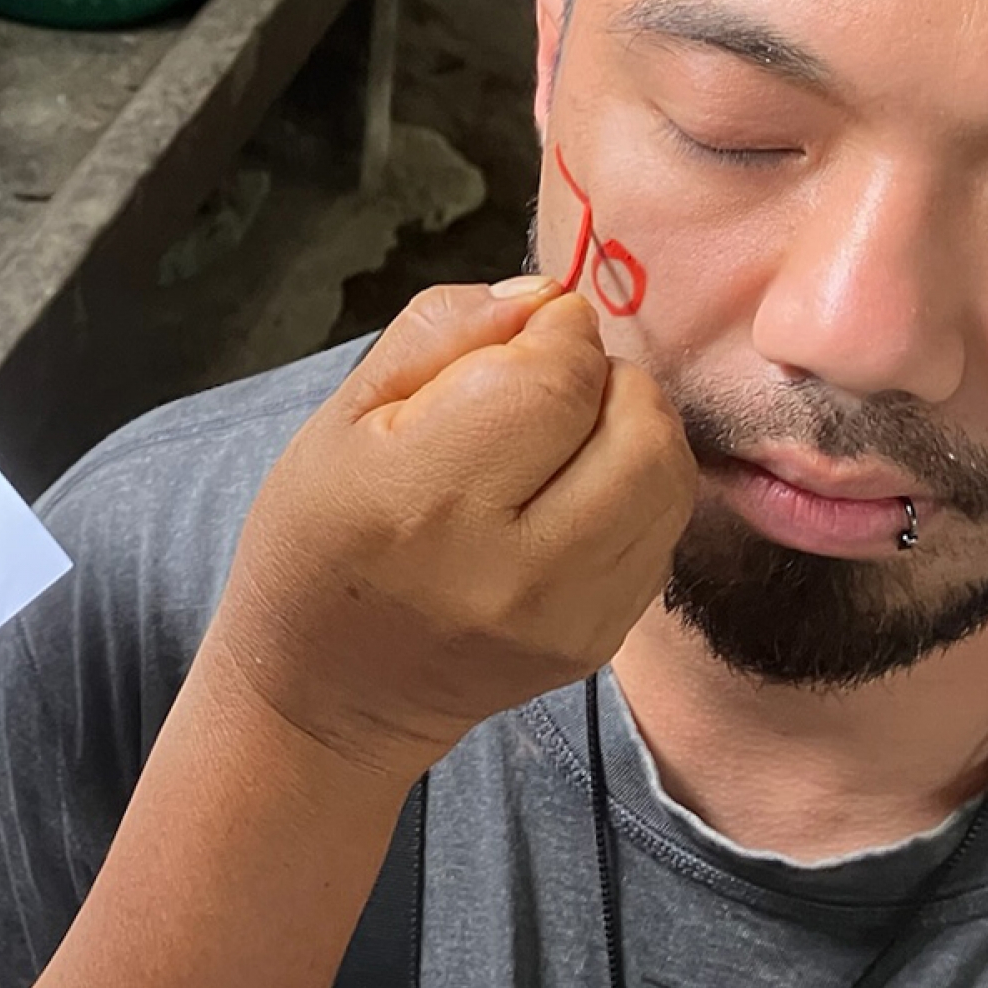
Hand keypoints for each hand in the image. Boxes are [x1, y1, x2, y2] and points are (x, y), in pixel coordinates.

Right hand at [208, 281, 695, 783]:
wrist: (328, 690)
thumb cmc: (319, 535)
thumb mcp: (345, 412)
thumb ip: (443, 330)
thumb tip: (545, 297)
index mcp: (425, 497)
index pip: (555, 378)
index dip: (553, 331)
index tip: (522, 337)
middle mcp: (509, 568)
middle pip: (638, 424)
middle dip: (606, 376)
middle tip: (550, 385)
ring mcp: (565, 618)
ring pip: (668, 476)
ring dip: (632, 429)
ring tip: (568, 436)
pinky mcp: (598, 645)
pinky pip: (662, 532)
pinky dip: (633, 490)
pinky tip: (573, 495)